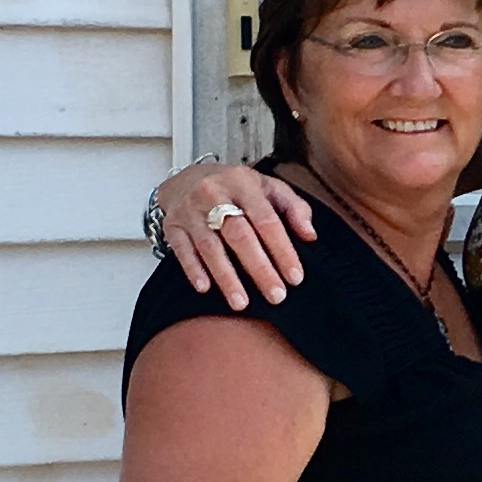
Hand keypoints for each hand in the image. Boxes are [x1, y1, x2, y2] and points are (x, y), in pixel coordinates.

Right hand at [152, 162, 312, 304]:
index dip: (282, 250)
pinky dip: (193, 269)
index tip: (295, 277)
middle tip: (275, 295)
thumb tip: (310, 235)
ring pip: (209, 246)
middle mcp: (214, 194)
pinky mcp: (172, 225)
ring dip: (226, 277)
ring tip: (241, 303)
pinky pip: (180, 249)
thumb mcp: (268, 187)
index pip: (266, 219)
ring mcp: (190, 210)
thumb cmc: (235, 188)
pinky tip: (205, 288)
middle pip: (239, 235)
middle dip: (259, 268)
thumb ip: (294, 208)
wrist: (188, 178)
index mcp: (243, 183)